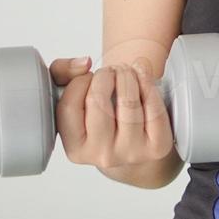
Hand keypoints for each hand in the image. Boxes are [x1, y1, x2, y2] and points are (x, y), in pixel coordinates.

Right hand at [47, 56, 174, 169]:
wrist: (133, 142)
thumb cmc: (99, 116)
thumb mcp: (71, 97)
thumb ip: (61, 72)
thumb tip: (84, 63)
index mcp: (76, 148)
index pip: (69, 106)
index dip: (79, 82)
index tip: (88, 76)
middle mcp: (102, 155)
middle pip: (98, 101)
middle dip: (105, 75)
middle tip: (110, 71)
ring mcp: (131, 152)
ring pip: (128, 102)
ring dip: (127, 75)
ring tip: (125, 71)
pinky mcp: (157, 146)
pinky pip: (153, 107)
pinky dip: (148, 83)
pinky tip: (142, 76)